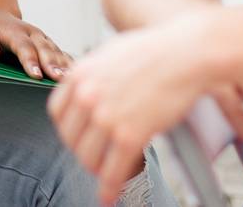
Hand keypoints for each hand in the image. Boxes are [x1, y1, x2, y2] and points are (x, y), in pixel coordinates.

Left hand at [0, 8, 71, 80]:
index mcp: (12, 31)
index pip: (22, 46)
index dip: (30, 60)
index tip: (36, 74)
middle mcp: (30, 33)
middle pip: (43, 48)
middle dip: (51, 64)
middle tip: (57, 79)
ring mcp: (40, 38)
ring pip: (54, 51)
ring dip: (62, 64)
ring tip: (68, 79)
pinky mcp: (46, 44)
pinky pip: (60, 53)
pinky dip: (67, 63)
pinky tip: (74, 74)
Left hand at [49, 19, 212, 203]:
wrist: (184, 54)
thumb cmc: (154, 51)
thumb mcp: (108, 54)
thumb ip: (92, 75)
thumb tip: (85, 92)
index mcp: (79, 74)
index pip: (57, 113)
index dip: (67, 129)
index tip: (76, 136)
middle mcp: (86, 96)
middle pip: (70, 138)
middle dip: (82, 149)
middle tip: (95, 155)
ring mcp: (106, 117)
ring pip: (87, 157)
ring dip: (96, 169)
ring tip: (106, 173)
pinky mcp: (129, 135)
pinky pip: (112, 170)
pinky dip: (109, 188)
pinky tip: (108, 196)